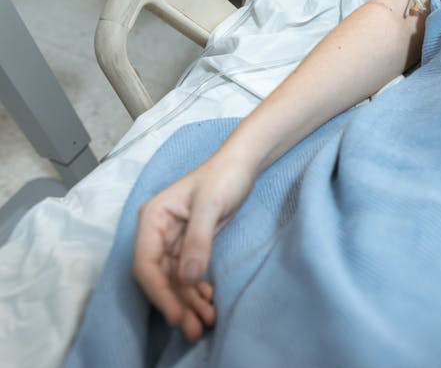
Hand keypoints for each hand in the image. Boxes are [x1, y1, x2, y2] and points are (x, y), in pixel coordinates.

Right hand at [132, 157, 256, 341]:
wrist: (242, 164)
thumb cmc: (224, 175)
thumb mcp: (211, 205)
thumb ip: (198, 240)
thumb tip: (187, 277)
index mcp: (153, 218)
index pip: (146, 263)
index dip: (159, 292)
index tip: (176, 314)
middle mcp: (158, 231)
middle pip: (160, 276)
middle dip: (175, 303)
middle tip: (194, 329)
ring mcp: (173, 240)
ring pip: (174, 279)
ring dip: (187, 302)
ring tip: (206, 322)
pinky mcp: (190, 244)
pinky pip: (187, 274)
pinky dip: (196, 290)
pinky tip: (209, 302)